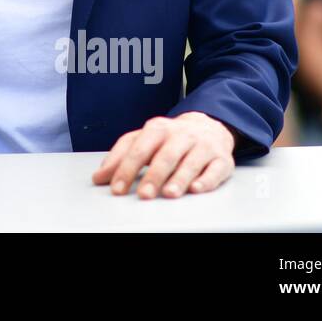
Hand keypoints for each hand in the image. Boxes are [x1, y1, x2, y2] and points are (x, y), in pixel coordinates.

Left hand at [93, 111, 236, 198]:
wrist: (208, 126)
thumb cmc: (169, 138)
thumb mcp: (143, 141)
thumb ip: (120, 157)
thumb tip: (99, 177)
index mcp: (157, 129)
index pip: (138, 149)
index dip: (126, 169)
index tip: (117, 188)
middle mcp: (180, 135)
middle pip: (165, 155)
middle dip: (154, 176)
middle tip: (144, 194)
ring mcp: (202, 146)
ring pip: (191, 162)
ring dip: (179, 179)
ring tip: (169, 194)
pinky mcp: (221, 159)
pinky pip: (215, 169)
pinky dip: (206, 180)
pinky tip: (196, 189)